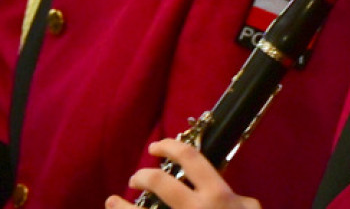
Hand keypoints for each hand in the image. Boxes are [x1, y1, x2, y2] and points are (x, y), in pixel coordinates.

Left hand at [105, 139, 261, 208]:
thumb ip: (236, 198)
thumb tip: (226, 192)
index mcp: (217, 194)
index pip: (190, 158)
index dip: (170, 147)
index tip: (157, 147)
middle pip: (160, 182)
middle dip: (143, 176)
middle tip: (136, 178)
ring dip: (121, 207)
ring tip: (113, 201)